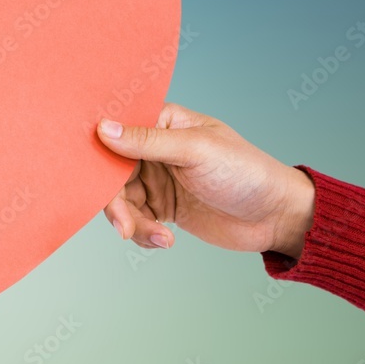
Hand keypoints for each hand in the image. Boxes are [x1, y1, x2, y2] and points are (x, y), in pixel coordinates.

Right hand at [96, 103, 314, 258]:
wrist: (276, 217)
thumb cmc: (245, 172)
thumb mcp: (195, 151)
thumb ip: (147, 141)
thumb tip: (103, 128)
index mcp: (161, 122)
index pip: (116, 132)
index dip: (98, 153)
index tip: (89, 178)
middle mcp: (153, 148)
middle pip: (111, 173)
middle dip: (115, 203)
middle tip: (125, 226)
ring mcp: (157, 178)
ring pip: (120, 201)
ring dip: (133, 223)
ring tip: (160, 237)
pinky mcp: (162, 206)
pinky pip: (135, 220)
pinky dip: (143, 233)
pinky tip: (166, 240)